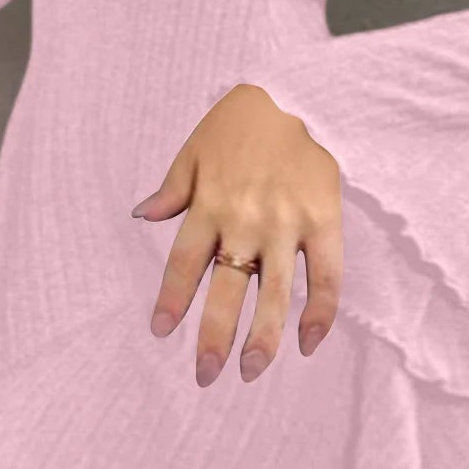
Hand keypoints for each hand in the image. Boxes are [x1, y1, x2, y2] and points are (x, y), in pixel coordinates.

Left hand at [131, 82, 341, 387]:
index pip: (184, 263)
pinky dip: (319, 312)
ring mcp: (286, 224)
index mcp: (209, 204)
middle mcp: (245, 220)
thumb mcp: (194, 150)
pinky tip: (307, 343)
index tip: (162, 332)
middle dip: (214, 336)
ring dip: (263, 337)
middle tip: (206, 375)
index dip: (172, 300)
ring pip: (275, 293)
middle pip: (226, 289)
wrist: (296, 92)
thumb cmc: (238, 124)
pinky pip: (325, 276)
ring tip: (250, 371)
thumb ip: (172, 189)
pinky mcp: (324, 221)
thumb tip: (143, 215)